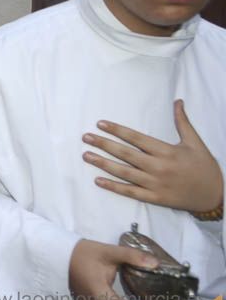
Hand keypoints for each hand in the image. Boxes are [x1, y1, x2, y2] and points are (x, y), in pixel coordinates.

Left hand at [83, 100, 223, 213]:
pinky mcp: (155, 198)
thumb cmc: (205, 167)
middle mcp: (159, 167)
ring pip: (124, 172)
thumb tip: (177, 101)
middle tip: (86, 138)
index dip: (117, 130)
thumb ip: (182, 122)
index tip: (100, 124)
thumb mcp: (195, 143)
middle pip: (126, 154)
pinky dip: (114, 187)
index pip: (136, 138)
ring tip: (86, 155)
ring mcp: (156, 184)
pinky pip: (131, 192)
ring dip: (103, 164)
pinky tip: (98, 180)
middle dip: (104, 144)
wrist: (215, 195)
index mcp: (167, 151)